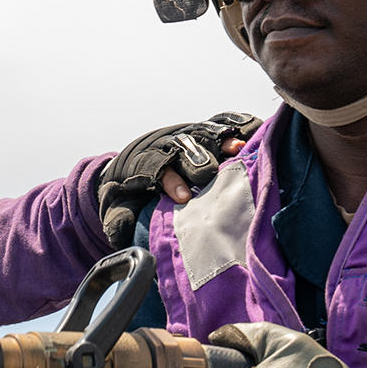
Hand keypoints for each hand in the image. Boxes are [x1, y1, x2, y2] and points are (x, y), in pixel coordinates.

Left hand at [94, 113, 260, 248]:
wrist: (134, 165)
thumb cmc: (130, 192)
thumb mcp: (118, 206)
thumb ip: (121, 219)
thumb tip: (122, 238)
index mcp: (144, 163)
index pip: (156, 168)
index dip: (170, 180)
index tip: (183, 198)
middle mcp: (165, 146)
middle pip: (181, 148)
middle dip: (195, 161)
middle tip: (208, 174)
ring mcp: (184, 138)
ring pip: (200, 135)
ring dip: (219, 143)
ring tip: (237, 149)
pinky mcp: (201, 135)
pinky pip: (217, 128)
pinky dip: (232, 131)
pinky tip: (248, 135)